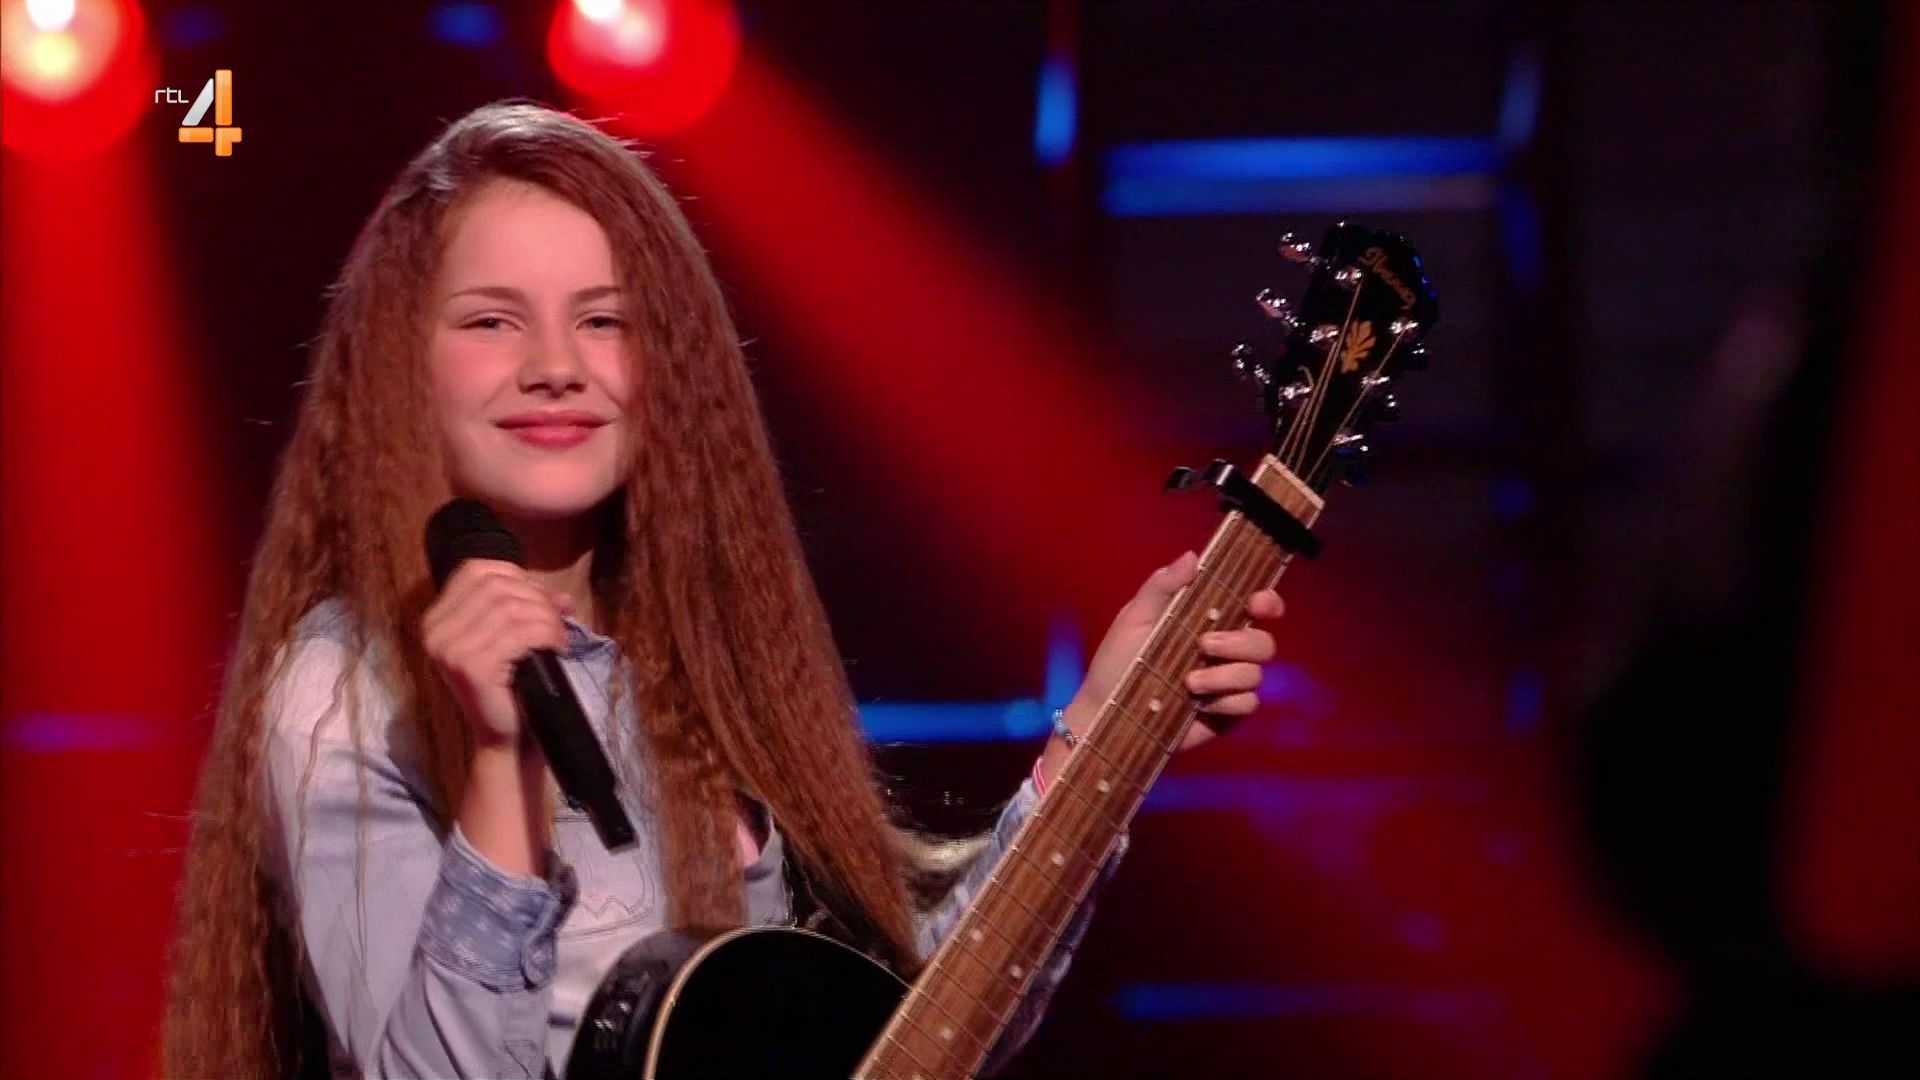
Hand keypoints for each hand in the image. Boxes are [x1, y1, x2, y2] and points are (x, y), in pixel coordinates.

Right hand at [420, 559, 574, 748]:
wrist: (508, 737)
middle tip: (558, 622)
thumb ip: (527, 608)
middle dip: (537, 599)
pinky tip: (555, 648)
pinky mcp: (471, 666)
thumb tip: (562, 596)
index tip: (543, 600)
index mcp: (438, 618)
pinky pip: (518, 632)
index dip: (518, 577)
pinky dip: (545, 634)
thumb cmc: (511, 685)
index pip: (477, 570)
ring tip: (557, 637)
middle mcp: (435, 631)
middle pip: (496, 586)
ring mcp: (450, 649)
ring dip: (545, 618)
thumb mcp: (513, 636)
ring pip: (510, 607)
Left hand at [1063, 549, 1283, 753]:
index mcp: (1209, 621)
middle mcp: (1226, 651)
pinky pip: (1248, 704)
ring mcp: (1228, 684)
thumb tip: (1192, 556)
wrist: (1104, 712)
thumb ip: (1162, 586)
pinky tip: (1198, 704)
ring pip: (1256, 674)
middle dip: (1241, 641)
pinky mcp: (1226, 714)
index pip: (1255, 606)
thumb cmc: (1117, 661)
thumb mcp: (1134, 618)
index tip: (1257, 602)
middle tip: (1205, 645)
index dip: (1267, 601)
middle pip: (1263, 641)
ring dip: (1226, 675)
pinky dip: (1226, 702)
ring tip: (1189, 681)